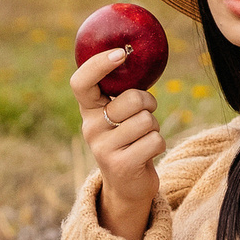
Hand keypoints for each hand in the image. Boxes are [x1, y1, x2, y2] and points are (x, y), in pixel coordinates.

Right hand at [69, 48, 164, 239]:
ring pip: (146, 121)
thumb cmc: (128, 139)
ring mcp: (103, 149)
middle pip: (130, 99)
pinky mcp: (121, 165)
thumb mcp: (118, 115)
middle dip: (147, 104)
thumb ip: (121, 92)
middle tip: (143, 114)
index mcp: (88, 110)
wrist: (127, 185)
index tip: (121, 54)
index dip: (99, 65)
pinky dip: (158, 144)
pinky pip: (154, 140)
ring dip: (154, 127)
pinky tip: (146, 153)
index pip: (81, 82)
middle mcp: (90, 128)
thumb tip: (134, 56)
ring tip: (143, 138)